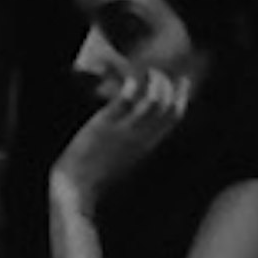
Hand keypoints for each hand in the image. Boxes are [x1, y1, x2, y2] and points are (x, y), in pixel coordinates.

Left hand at [53, 61, 188, 200]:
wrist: (76, 185)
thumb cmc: (95, 172)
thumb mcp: (123, 157)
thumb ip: (134, 141)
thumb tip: (138, 124)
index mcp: (147, 146)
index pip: (173, 117)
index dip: (181, 96)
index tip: (181, 81)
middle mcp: (141, 138)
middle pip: (168, 107)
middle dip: (170, 86)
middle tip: (161, 74)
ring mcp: (125, 131)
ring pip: (153, 101)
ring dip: (155, 81)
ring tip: (148, 72)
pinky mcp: (106, 124)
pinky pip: (127, 100)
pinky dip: (133, 85)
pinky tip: (130, 79)